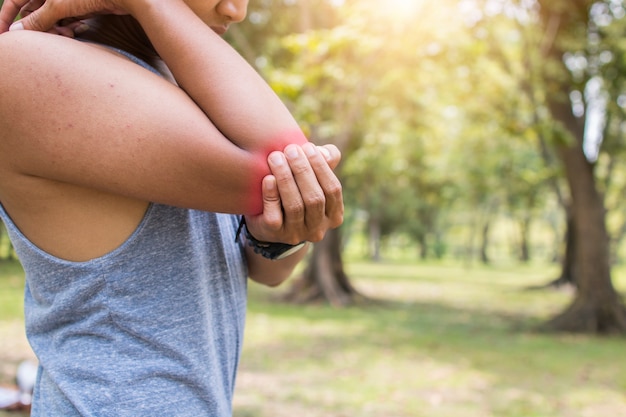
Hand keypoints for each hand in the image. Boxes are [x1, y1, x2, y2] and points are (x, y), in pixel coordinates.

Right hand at [0, 0, 127, 32]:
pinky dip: (68, 27)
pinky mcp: (79, 7)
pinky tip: (76, 30)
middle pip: (33, 12)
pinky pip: (65, 20)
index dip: (7, 17)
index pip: (13, 0)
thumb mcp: (58, 6)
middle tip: (46, 38)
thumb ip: (38, 19)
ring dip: (54, 29)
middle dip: (38, 26)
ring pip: (50, 18)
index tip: (3, 35)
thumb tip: (17, 32)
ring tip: (66, 34)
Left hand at [245, 143, 342, 244]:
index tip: (307, 147)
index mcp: (334, 215)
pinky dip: (271, 195)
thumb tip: (326, 153)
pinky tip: (268, 178)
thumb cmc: (296, 191)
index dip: (321, 167)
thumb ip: (324, 162)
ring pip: (295, 206)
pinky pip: (274, 216)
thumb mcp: (312, 177)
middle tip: (290, 149)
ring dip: (285, 179)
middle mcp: (317, 229)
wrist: (266, 219)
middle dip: (302, 171)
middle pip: (315, 198)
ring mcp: (296, 234)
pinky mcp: (275, 234)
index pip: (333, 190)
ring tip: (275, 157)